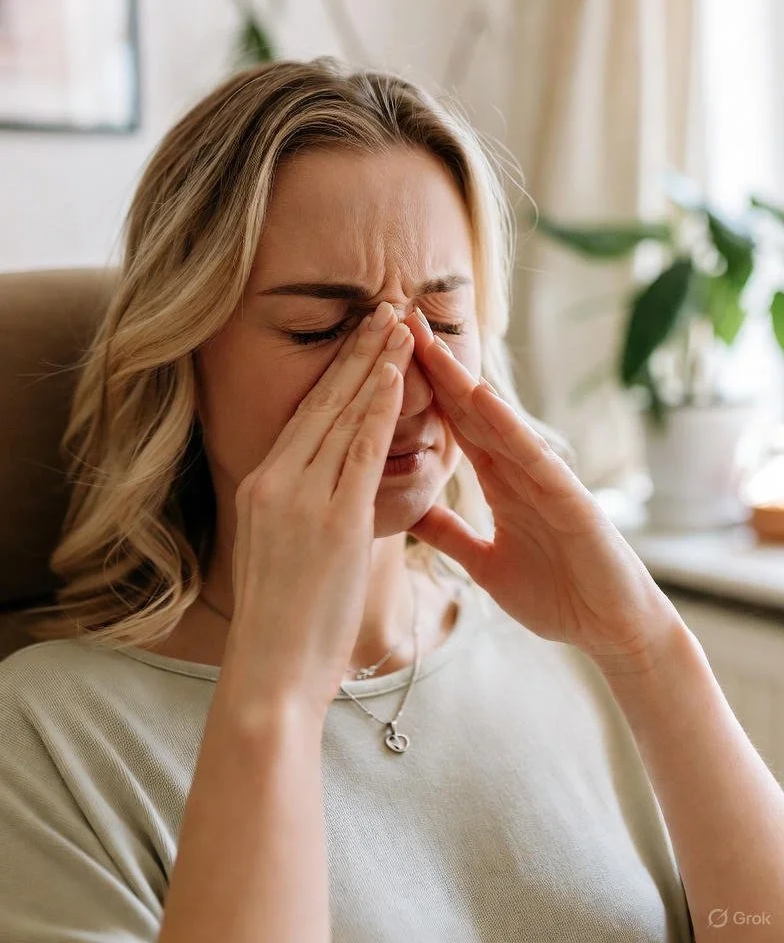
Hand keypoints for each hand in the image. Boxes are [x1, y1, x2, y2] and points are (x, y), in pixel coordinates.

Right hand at [227, 304, 414, 720]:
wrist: (272, 672)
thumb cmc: (285, 621)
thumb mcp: (281, 549)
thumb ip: (304, 507)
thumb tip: (330, 485)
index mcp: (261, 484)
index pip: (307, 414)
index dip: (338, 370)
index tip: (362, 335)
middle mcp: (274, 480)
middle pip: (323, 401)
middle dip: (359, 351)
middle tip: (385, 307)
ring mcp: (300, 497)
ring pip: (343, 415)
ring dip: (376, 365)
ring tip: (400, 324)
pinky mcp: (332, 519)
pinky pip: (359, 451)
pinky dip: (379, 409)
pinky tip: (397, 377)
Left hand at [403, 309, 683, 676]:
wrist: (611, 631)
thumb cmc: (557, 597)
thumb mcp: (485, 565)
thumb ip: (451, 535)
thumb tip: (412, 512)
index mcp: (500, 484)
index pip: (454, 426)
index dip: (423, 390)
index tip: (388, 354)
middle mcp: (520, 471)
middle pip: (469, 409)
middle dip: (435, 367)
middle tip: (399, 319)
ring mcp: (545, 479)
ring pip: (496, 421)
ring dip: (462, 381)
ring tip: (428, 341)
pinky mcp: (568, 497)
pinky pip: (531, 455)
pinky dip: (505, 425)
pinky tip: (480, 396)